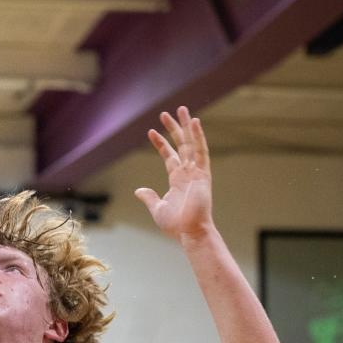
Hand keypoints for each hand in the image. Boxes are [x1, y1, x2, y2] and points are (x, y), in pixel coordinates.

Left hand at [136, 106, 212, 241]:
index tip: (151, 131)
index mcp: (177, 180)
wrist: (190, 232)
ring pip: (191, 144)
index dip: (161, 143)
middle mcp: (188, 173)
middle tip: (167, 113)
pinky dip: (199, 136)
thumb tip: (139, 190)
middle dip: (174, 129)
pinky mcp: (203, 174)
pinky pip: (201, 151)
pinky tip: (195, 122)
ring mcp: (196, 172)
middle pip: (181, 145)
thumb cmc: (176, 225)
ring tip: (182, 109)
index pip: (169, 156)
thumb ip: (150, 197)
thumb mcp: (158, 208)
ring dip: (187, 127)